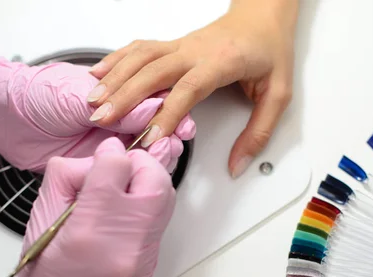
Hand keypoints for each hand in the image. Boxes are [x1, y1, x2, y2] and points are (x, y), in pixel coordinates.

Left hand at [0, 40, 195, 172]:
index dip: (170, 114)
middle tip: (176, 143)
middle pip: (151, 132)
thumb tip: (156, 108)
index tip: (183, 125)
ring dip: (155, 157)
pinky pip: (119, 173)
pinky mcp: (94, 169)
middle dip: (167, 138)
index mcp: (115, 95)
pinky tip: (146, 174)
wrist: (2, 118)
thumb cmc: (37, 95)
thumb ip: (119, 106)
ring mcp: (105, 146)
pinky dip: (134, 174)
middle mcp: (114, 121)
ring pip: (139, 154)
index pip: (152, 103)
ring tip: (165, 157)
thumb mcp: (81, 97)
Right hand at [0, 138, 175, 276]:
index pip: (117, 167)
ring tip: (124, 188)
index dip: (110, 153)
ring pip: (165, 199)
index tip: (102, 156)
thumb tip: (99, 157)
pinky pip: (159, 223)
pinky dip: (147, 207)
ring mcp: (143, 259)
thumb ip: (66, 178)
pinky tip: (125, 214)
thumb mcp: (38, 219)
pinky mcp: (151, 267)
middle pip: (155, 180)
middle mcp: (124, 244)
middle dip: (142, 163)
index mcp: (89, 229)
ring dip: (149, 183)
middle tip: (121, 168)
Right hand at [87, 4, 296, 177]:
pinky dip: (116, 59)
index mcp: (221, 62)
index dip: (168, 112)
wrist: (263, 16)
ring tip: (93, 101)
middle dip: (125, 96)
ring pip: (141, 57)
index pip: (189, 87)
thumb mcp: (278, 94)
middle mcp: (195, 50)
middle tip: (103, 119)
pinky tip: (97, 72)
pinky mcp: (172, 45)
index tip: (151, 136)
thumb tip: (237, 165)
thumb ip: (259, 132)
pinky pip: (139, 48)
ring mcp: (180, 45)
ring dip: (114, 78)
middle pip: (153, 70)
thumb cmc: (269, 51)